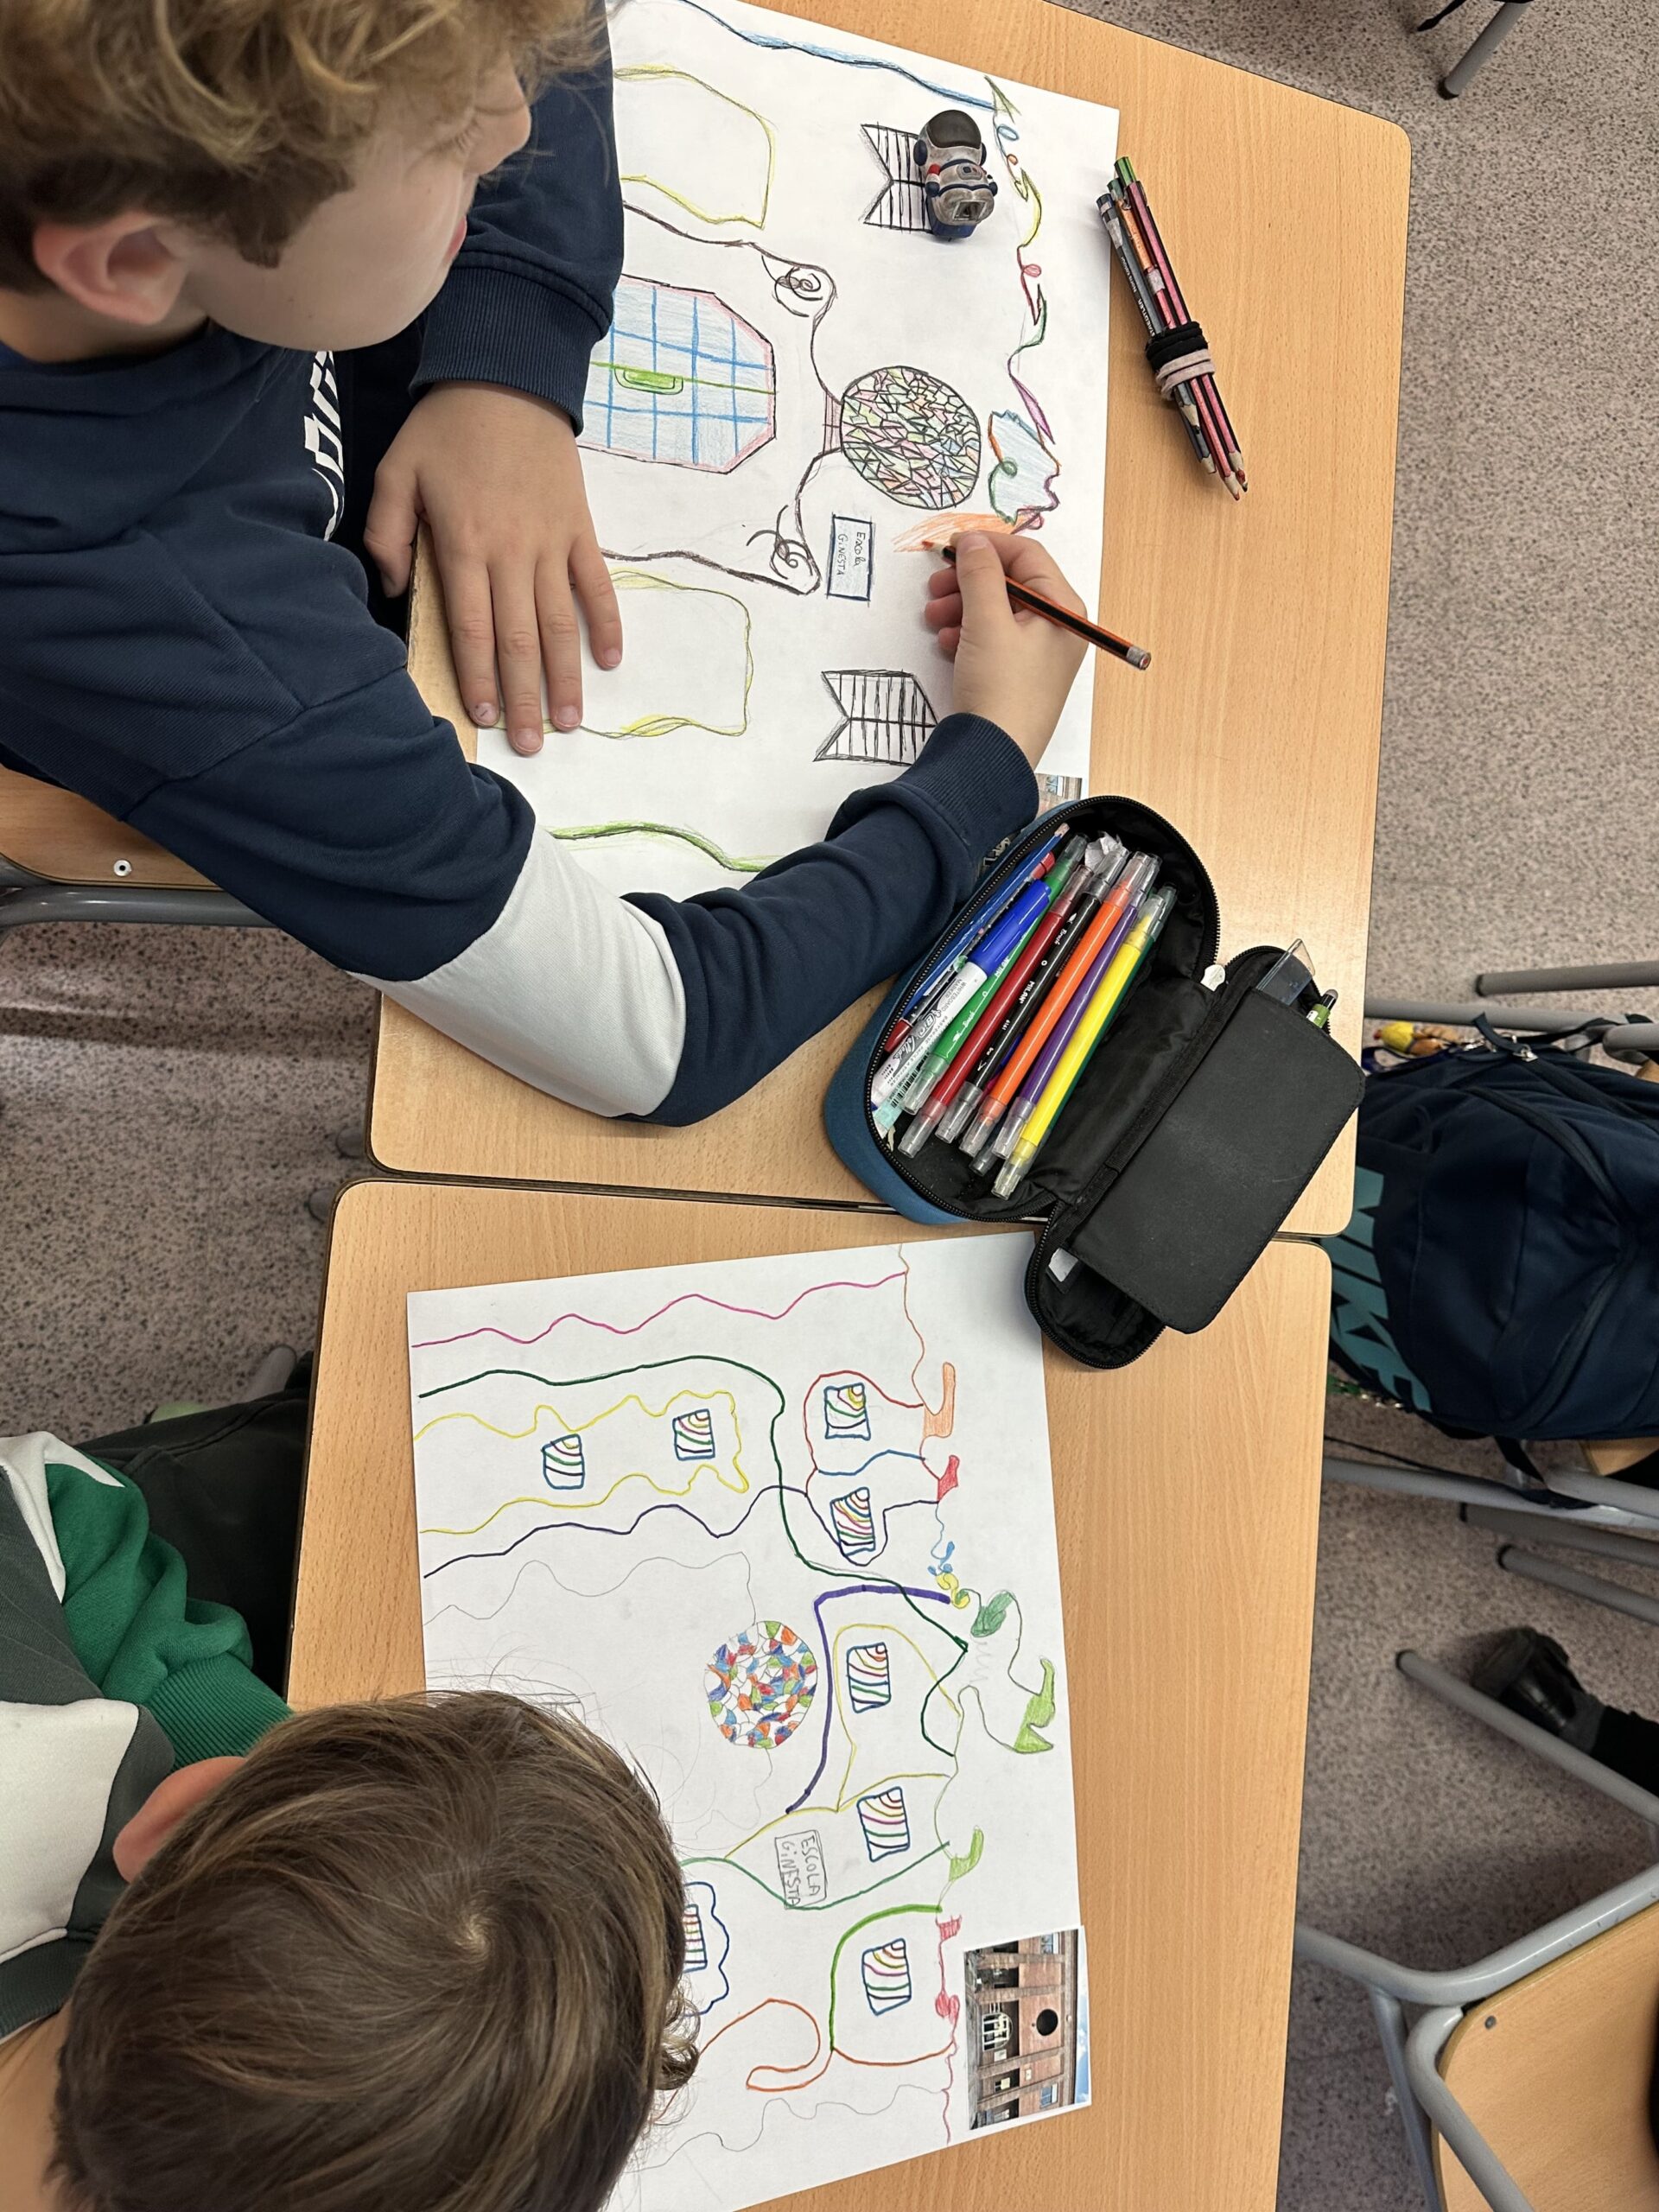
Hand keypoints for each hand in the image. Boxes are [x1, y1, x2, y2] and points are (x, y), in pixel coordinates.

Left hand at [363, 383, 621, 753]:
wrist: (507, 375)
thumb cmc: (445, 428)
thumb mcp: (396, 471)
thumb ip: (386, 534)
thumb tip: (391, 590)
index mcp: (465, 544)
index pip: (473, 629)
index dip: (479, 679)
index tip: (483, 719)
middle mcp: (512, 552)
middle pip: (520, 640)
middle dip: (525, 697)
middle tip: (532, 744)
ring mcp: (552, 542)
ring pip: (560, 623)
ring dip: (566, 676)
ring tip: (570, 721)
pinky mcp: (580, 528)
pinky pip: (597, 584)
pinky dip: (606, 623)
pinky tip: (608, 660)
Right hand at [923, 531, 1087, 767]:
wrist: (992, 756)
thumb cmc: (1001, 689)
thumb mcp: (987, 622)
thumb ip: (980, 573)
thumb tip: (973, 541)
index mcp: (1063, 610)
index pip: (1028, 557)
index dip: (988, 546)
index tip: (952, 546)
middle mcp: (1057, 629)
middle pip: (1010, 584)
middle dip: (969, 581)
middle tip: (936, 586)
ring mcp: (1038, 654)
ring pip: (996, 611)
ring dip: (961, 606)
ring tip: (934, 618)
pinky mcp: (1017, 675)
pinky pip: (992, 639)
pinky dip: (966, 634)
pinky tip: (946, 643)